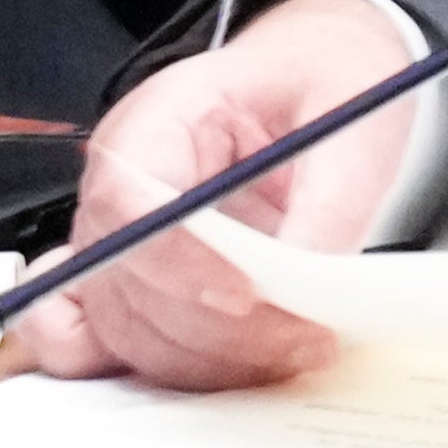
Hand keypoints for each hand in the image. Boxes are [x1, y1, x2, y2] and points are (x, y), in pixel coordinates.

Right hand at [22, 0, 428, 388]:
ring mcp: (119, 239)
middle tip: (306, 335)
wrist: (320, 81)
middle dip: (215, 328)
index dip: (178, 260)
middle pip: (125, 280)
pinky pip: (94, 342)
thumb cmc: (324, 82)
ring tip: (296, 346)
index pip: (130, 199)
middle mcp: (121, 181)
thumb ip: (329, 205)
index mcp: (162, 115)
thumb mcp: (353, 118)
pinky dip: (152, 367)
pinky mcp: (134, 283)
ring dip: (207, 358)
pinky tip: (219, 363)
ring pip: (125, 328)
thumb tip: (307, 292)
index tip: (248, 297)